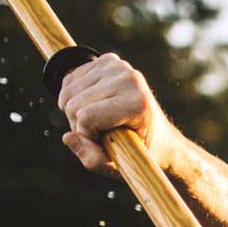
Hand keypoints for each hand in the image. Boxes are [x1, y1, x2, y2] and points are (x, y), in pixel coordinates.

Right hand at [55, 53, 178, 175]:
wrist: (159, 135)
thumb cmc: (139, 152)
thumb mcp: (119, 166)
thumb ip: (92, 159)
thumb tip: (68, 137)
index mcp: (137, 103)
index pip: (86, 118)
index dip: (87, 136)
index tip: (105, 141)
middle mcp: (130, 79)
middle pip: (74, 104)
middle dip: (79, 124)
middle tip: (100, 132)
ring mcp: (119, 66)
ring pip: (69, 91)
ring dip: (74, 111)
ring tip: (97, 120)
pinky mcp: (108, 60)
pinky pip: (69, 79)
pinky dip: (72, 96)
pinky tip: (90, 105)